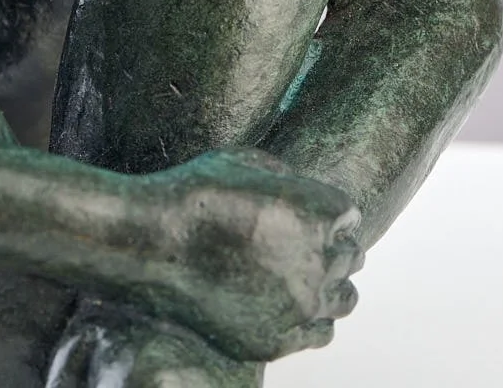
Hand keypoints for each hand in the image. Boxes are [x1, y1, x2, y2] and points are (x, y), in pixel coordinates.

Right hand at [151, 147, 363, 360]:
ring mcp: (298, 305)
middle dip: (332, 247)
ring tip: (306, 277)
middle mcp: (317, 261)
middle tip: (304, 244)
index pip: (349, 217)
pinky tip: (294, 306)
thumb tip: (306, 193)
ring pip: (345, 299)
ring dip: (331, 285)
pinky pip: (320, 333)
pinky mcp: (275, 340)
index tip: (309, 216)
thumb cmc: (196, 192)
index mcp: (317, 213)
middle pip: (351, 257)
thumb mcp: (248, 162)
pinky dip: (313, 319)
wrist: (151, 243)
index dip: (329, 214)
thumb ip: (290, 179)